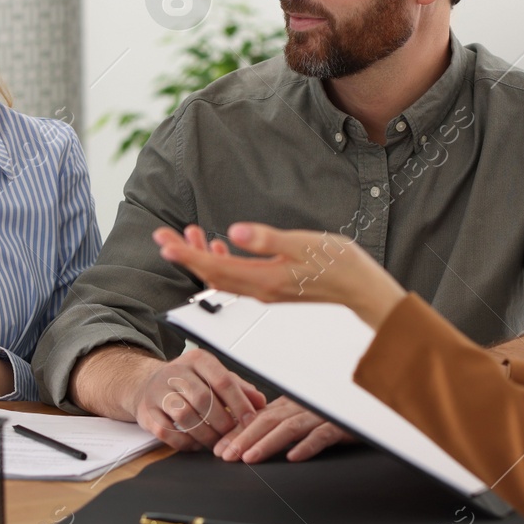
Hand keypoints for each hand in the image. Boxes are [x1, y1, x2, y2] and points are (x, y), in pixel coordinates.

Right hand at [129, 348, 267, 451]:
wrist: (146, 383)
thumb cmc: (187, 381)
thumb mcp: (213, 376)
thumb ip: (238, 387)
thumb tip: (261, 402)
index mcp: (197, 360)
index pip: (222, 380)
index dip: (239, 402)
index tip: (251, 420)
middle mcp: (175, 372)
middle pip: (203, 399)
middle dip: (222, 421)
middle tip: (233, 436)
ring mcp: (157, 392)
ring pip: (184, 415)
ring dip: (205, 434)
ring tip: (217, 443)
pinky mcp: (145, 412)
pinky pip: (166, 431)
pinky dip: (184, 442)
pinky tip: (196, 444)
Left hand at [153, 223, 406, 327]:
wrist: (361, 289)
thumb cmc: (338, 264)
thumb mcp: (303, 244)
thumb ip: (268, 240)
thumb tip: (234, 233)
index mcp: (264, 279)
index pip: (214, 268)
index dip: (186, 254)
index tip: (164, 241)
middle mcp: (260, 290)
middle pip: (211, 275)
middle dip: (185, 255)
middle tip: (162, 235)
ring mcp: (266, 291)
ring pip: (222, 277)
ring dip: (201, 258)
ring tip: (186, 235)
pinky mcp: (273, 287)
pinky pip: (238, 278)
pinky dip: (223, 263)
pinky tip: (221, 248)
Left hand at [214, 395, 352, 462]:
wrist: (368, 412)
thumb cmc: (333, 418)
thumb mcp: (300, 420)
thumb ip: (278, 426)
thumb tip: (248, 442)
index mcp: (290, 405)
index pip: (258, 418)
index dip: (237, 432)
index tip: (218, 448)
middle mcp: (302, 407)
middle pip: (269, 421)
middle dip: (244, 438)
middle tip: (226, 455)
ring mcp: (321, 416)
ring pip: (290, 427)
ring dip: (267, 443)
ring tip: (250, 457)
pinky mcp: (341, 426)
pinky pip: (322, 435)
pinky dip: (307, 446)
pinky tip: (293, 457)